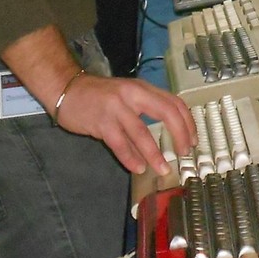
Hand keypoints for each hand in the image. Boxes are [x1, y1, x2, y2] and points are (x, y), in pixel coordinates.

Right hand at [54, 73, 195, 175]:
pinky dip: (130, 158)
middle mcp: (133, 95)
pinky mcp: (101, 122)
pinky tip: (138, 168)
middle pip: (166, 112)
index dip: (187, 123)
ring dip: (155, 154)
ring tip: (163, 168)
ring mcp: (117, 108)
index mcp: (143, 88)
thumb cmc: (99, 95)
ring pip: (142, 133)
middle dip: (180, 134)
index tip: (192, 140)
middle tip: (184, 153)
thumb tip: (169, 132)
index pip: (174, 103)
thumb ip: (146, 108)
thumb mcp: (127, 95)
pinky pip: (120, 144)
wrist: (66, 89)